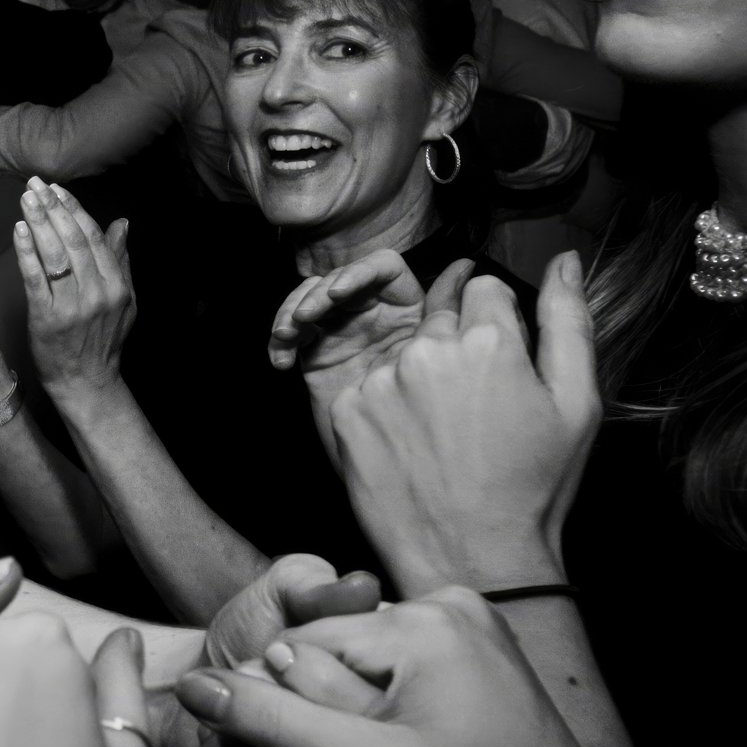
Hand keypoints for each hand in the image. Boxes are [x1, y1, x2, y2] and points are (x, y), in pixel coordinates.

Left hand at [11, 177, 133, 396]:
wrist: (86, 381)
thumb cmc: (102, 340)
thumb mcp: (124, 300)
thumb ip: (120, 261)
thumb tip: (122, 224)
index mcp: (116, 285)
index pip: (94, 237)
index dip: (75, 209)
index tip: (57, 189)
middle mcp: (97, 292)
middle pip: (74, 240)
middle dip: (53, 208)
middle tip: (35, 184)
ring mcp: (72, 306)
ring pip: (55, 254)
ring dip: (39, 222)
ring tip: (25, 198)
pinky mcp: (47, 318)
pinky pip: (35, 279)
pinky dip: (26, 252)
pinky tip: (19, 230)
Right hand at [175, 589, 664, 746]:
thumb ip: (276, 726)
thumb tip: (193, 685)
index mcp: (418, 621)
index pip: (295, 649)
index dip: (290, 717)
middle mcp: (442, 600)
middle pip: (326, 653)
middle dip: (325, 717)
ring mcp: (462, 616)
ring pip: (354, 662)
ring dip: (351, 717)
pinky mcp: (471, 640)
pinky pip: (390, 666)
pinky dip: (382, 709)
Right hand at [268, 250, 468, 464]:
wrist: (408, 480)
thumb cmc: (443, 431)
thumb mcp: (455, 365)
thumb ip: (451, 314)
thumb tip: (465, 266)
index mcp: (410, 311)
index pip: (382, 271)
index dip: (358, 272)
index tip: (340, 293)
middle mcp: (376, 319)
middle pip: (340, 281)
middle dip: (317, 292)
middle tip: (303, 317)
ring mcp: (345, 337)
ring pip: (311, 300)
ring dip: (292, 309)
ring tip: (288, 335)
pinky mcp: (318, 358)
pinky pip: (293, 335)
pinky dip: (281, 339)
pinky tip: (281, 360)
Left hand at [330, 254, 598, 594]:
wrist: (473, 558)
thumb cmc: (533, 485)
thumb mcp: (576, 402)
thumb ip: (569, 320)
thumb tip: (564, 259)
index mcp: (488, 340)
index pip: (483, 288)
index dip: (496, 324)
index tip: (501, 366)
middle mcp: (425, 351)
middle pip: (439, 318)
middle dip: (458, 348)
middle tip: (474, 409)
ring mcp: (379, 382)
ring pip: (401, 354)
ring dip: (419, 378)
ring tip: (445, 434)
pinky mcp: (345, 413)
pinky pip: (368, 388)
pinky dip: (386, 408)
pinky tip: (412, 446)